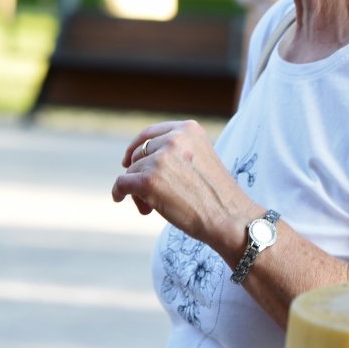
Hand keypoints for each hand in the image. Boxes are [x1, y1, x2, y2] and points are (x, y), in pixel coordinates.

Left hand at [110, 119, 255, 249]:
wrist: (229, 218)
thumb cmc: (215, 195)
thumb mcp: (199, 158)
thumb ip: (174, 152)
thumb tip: (133, 161)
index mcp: (188, 129)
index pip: (150, 133)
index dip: (136, 147)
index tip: (128, 159)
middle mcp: (173, 139)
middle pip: (139, 155)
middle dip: (140, 174)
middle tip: (148, 196)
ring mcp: (160, 159)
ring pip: (131, 171)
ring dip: (136, 190)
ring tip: (151, 207)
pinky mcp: (148, 180)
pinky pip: (122, 183)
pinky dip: (118, 192)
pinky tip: (119, 199)